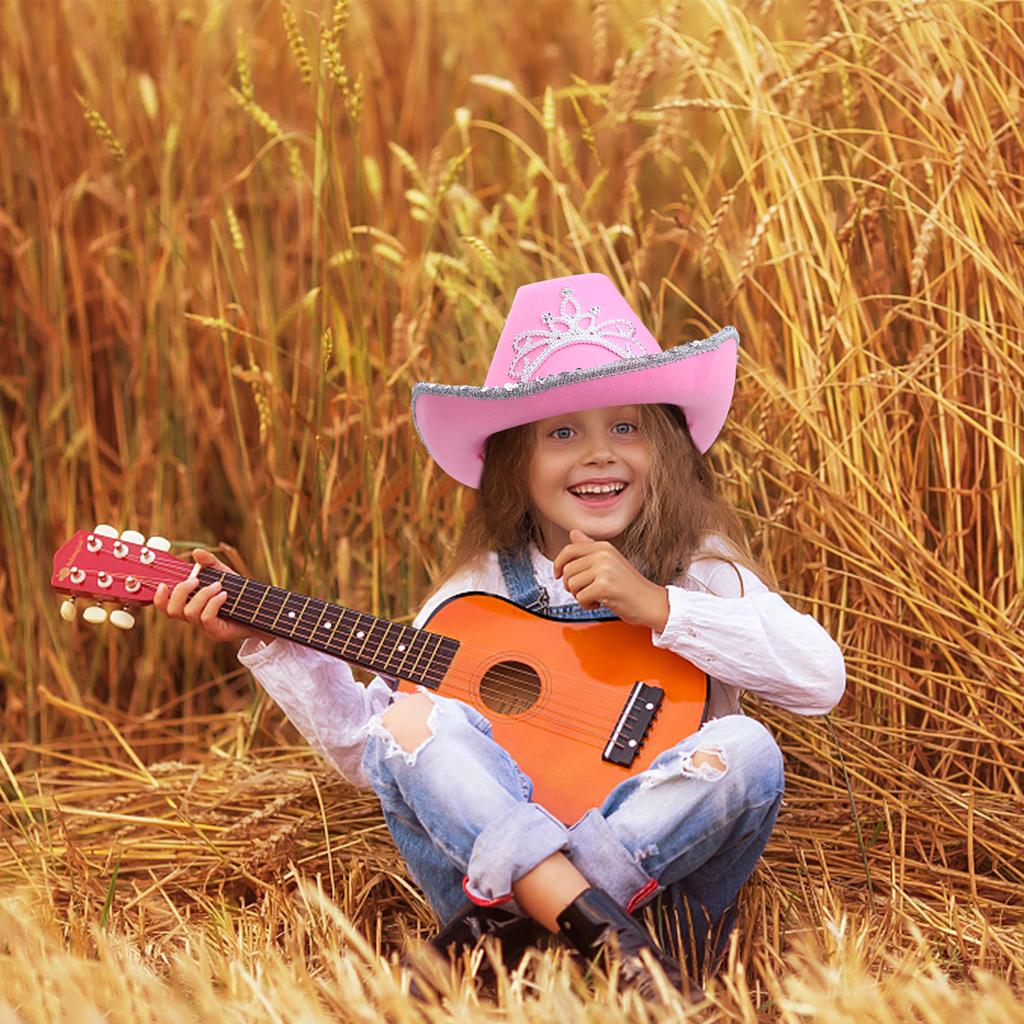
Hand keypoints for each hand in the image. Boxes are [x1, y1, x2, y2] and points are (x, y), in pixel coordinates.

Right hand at [153, 548, 271, 644]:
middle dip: (181, 591)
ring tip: (218, 585)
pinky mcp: (216, 632)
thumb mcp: (223, 574)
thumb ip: (210, 563)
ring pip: (190, 612)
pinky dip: (213, 603)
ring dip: (202, 595)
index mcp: (189, 604)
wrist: (259, 609)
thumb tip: (197, 553)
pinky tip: (224, 595)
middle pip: (171, 611)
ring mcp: (204, 627)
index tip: (163, 584)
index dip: (158, 598)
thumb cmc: (237, 592)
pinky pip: (206, 617)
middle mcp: (193, 617)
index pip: (165, 606)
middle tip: (196, 579)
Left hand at [552, 528, 669, 630]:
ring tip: (596, 596)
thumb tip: (573, 533)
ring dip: (580, 596)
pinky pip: (580, 597)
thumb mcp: (610, 561)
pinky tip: (601, 602)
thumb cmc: (630, 586)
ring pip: (571, 584)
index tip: (557, 575)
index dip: (558, 564)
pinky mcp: (604, 586)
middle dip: (572, 585)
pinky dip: (587, 605)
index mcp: (603, 547)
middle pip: (567, 570)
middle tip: (587, 590)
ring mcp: (604, 569)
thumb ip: (590, 547)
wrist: (651, 602)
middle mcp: (603, 555)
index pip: (569, 550)